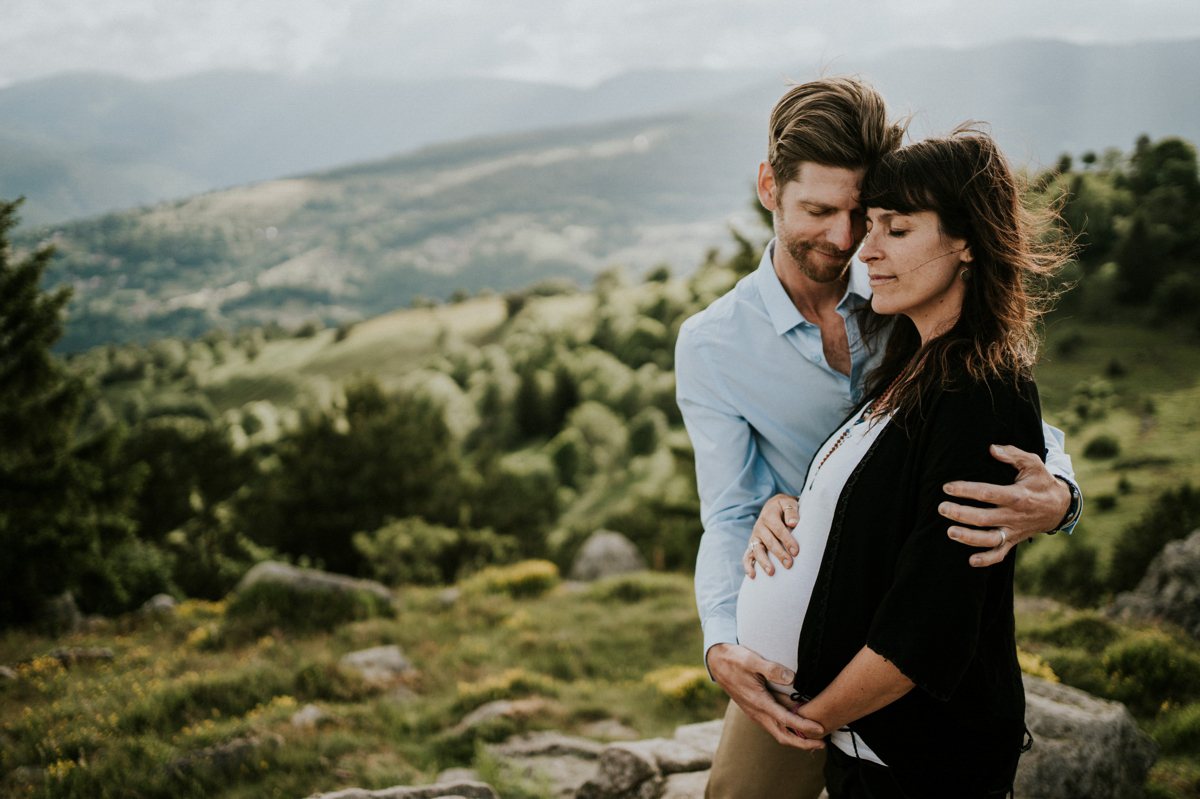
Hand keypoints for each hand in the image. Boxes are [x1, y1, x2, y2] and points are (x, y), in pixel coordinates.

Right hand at [706, 644, 824, 749]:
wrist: (716, 663)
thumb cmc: (735, 660)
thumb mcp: (752, 660)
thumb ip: (771, 669)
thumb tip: (791, 677)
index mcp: (758, 701)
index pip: (785, 719)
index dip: (804, 726)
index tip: (820, 729)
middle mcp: (756, 712)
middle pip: (782, 735)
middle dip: (803, 743)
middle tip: (822, 744)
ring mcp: (755, 713)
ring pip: (778, 732)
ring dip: (796, 738)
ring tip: (814, 739)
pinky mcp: (755, 710)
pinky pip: (773, 725)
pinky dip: (787, 730)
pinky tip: (797, 726)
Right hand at [743, 494, 800, 576]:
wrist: (772, 506)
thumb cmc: (784, 507)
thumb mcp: (788, 503)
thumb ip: (791, 512)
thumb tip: (793, 523)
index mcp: (769, 516)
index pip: (778, 530)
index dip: (787, 541)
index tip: (796, 551)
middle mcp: (759, 527)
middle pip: (768, 542)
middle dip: (779, 554)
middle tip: (789, 565)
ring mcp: (754, 536)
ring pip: (757, 550)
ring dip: (763, 562)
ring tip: (771, 573)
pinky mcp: (752, 544)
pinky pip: (747, 556)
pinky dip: (748, 566)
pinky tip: (753, 576)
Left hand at [940, 444, 1071, 567]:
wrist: (1060, 506)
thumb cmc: (1041, 482)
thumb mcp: (1033, 464)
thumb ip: (1013, 455)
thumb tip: (992, 448)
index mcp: (1017, 496)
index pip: (988, 493)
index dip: (967, 490)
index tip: (948, 487)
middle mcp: (1014, 516)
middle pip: (984, 518)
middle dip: (961, 514)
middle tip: (941, 509)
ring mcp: (1014, 530)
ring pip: (990, 539)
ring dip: (969, 538)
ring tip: (950, 533)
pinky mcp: (1014, 540)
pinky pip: (1001, 554)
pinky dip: (987, 559)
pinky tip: (971, 561)